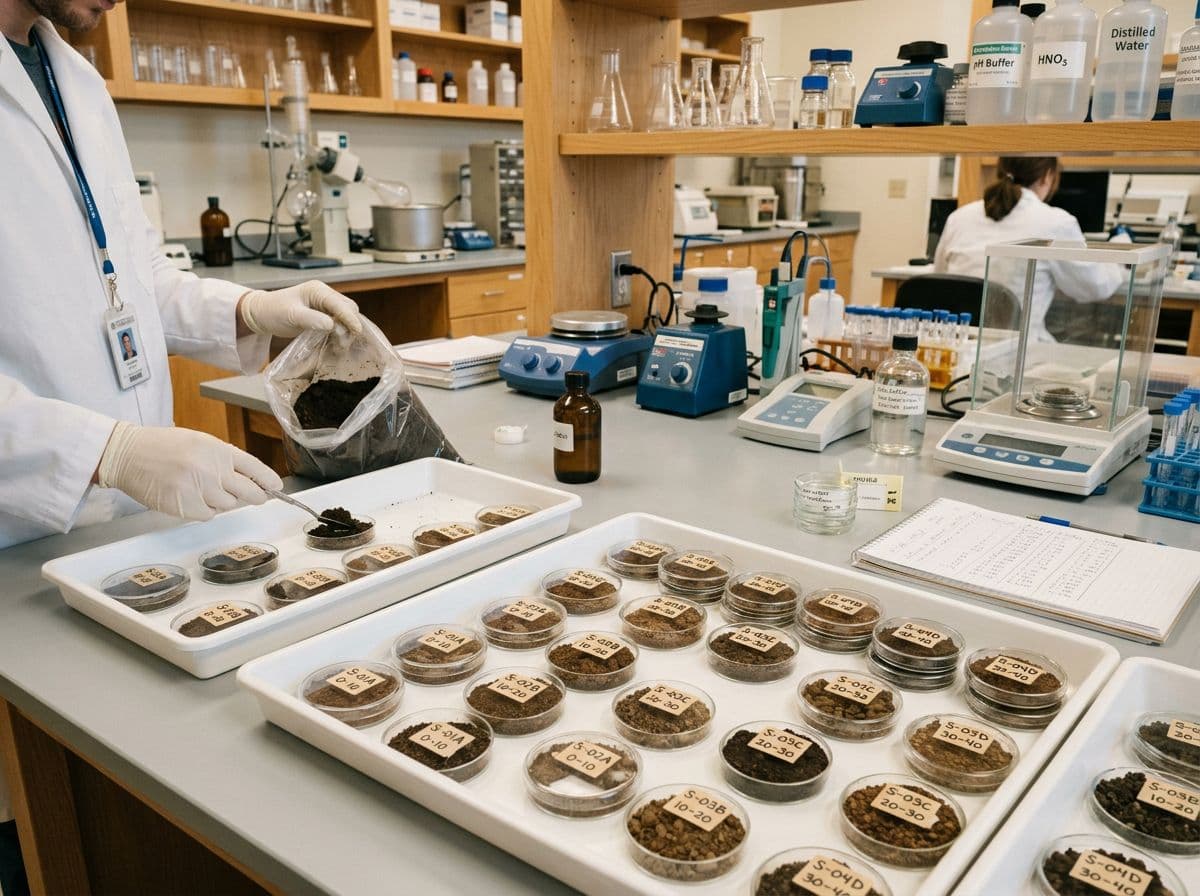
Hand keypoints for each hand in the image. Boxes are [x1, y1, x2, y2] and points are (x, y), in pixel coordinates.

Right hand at [97, 423, 283, 520]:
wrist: (128, 454)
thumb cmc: (163, 446)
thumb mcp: (199, 443)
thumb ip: (223, 460)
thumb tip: (248, 480)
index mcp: (218, 450)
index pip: (254, 467)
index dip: (268, 479)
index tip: (276, 487)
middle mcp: (213, 470)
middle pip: (249, 492)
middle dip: (256, 496)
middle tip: (256, 497)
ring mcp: (200, 489)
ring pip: (228, 505)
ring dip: (223, 501)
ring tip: (203, 488)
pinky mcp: (187, 506)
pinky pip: (208, 514)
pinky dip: (204, 509)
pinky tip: (191, 497)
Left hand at [238, 281, 361, 337]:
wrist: (261, 314)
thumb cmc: (273, 311)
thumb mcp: (291, 315)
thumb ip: (312, 319)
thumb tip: (332, 325)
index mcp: (317, 290)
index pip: (340, 304)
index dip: (350, 318)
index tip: (357, 332)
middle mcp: (324, 295)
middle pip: (348, 308)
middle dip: (350, 325)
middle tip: (344, 343)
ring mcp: (324, 304)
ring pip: (345, 316)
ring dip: (346, 330)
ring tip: (340, 345)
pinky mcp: (322, 313)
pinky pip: (338, 321)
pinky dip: (340, 332)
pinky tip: (336, 343)